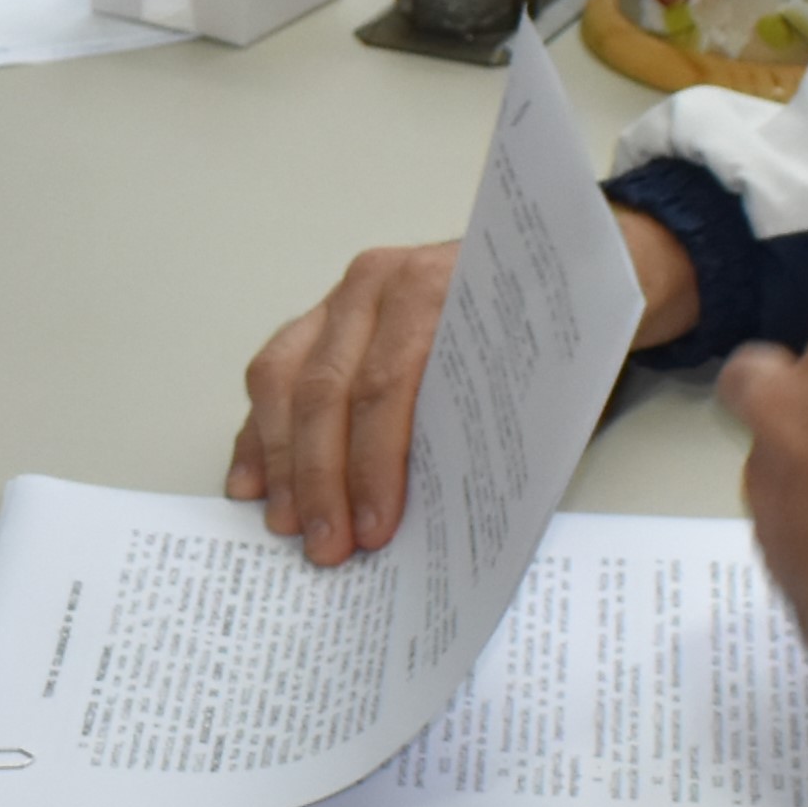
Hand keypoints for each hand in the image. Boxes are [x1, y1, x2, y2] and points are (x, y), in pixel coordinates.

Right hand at [221, 207, 701, 567]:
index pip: (388, 387)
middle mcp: (378, 283)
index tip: (372, 529)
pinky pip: (272, 372)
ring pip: (282, 379)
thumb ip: (490, 425)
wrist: (554, 262)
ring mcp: (342, 297)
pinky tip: (253, 481)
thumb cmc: (549, 328)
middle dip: (320, 477)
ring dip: (281, 461)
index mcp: (438, 289)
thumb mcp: (541, 372)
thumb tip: (450, 510)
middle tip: (324, 544)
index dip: (373, 464)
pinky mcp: (320, 317)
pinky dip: (259, 432)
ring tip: (286, 523)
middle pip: (326, 389)